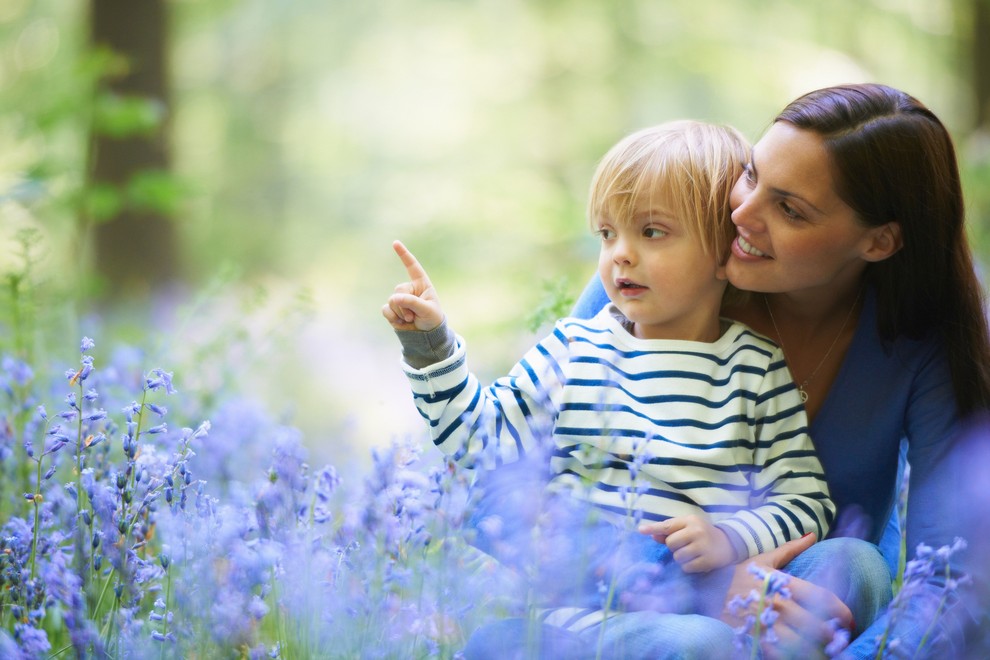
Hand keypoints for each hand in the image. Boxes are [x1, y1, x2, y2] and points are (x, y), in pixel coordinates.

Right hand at [382, 240, 444, 331]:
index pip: (412, 266)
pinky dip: (393, 318)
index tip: (395, 243)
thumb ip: (412, 302)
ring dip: (401, 313)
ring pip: (391, 301)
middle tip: (414, 315)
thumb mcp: (427, 310)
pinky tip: (401, 323)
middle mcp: (409, 289)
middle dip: (405, 305)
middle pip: (398, 291)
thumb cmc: (432, 319)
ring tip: (411, 319)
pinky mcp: (392, 309)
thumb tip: (393, 298)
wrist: (426, 335)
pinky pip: (385, 310)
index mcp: (421, 284)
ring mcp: (399, 299)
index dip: (404, 255)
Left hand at [638, 515, 734, 572]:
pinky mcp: (707, 560)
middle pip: (670, 543)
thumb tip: (651, 535)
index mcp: (690, 520)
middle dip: (674, 547)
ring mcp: (703, 546)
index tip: (640, 530)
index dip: (654, 528)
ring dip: (681, 558)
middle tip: (685, 546)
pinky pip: (687, 567)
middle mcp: (696, 531)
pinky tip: (698, 561)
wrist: (728, 544)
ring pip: (677, 556)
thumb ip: (670, 531)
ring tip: (692, 554)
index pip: (668, 525)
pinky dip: (689, 567)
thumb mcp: (688, 528)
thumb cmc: (702, 534)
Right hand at [720, 534, 853, 657]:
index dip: (840, 610)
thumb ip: (789, 549)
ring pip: (799, 642)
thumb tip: (812, 535)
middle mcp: (774, 602)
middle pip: (814, 623)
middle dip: (830, 634)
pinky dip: (790, 655)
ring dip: (815, 649)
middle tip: (838, 640)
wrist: (702, 588)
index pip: (819, 597)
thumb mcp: (761, 560)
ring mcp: (762, 622)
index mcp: (780, 582)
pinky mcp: (751, 637)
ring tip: (824, 651)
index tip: (849, 620)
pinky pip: (777, 652)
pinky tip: (798, 655)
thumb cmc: (735, 574)